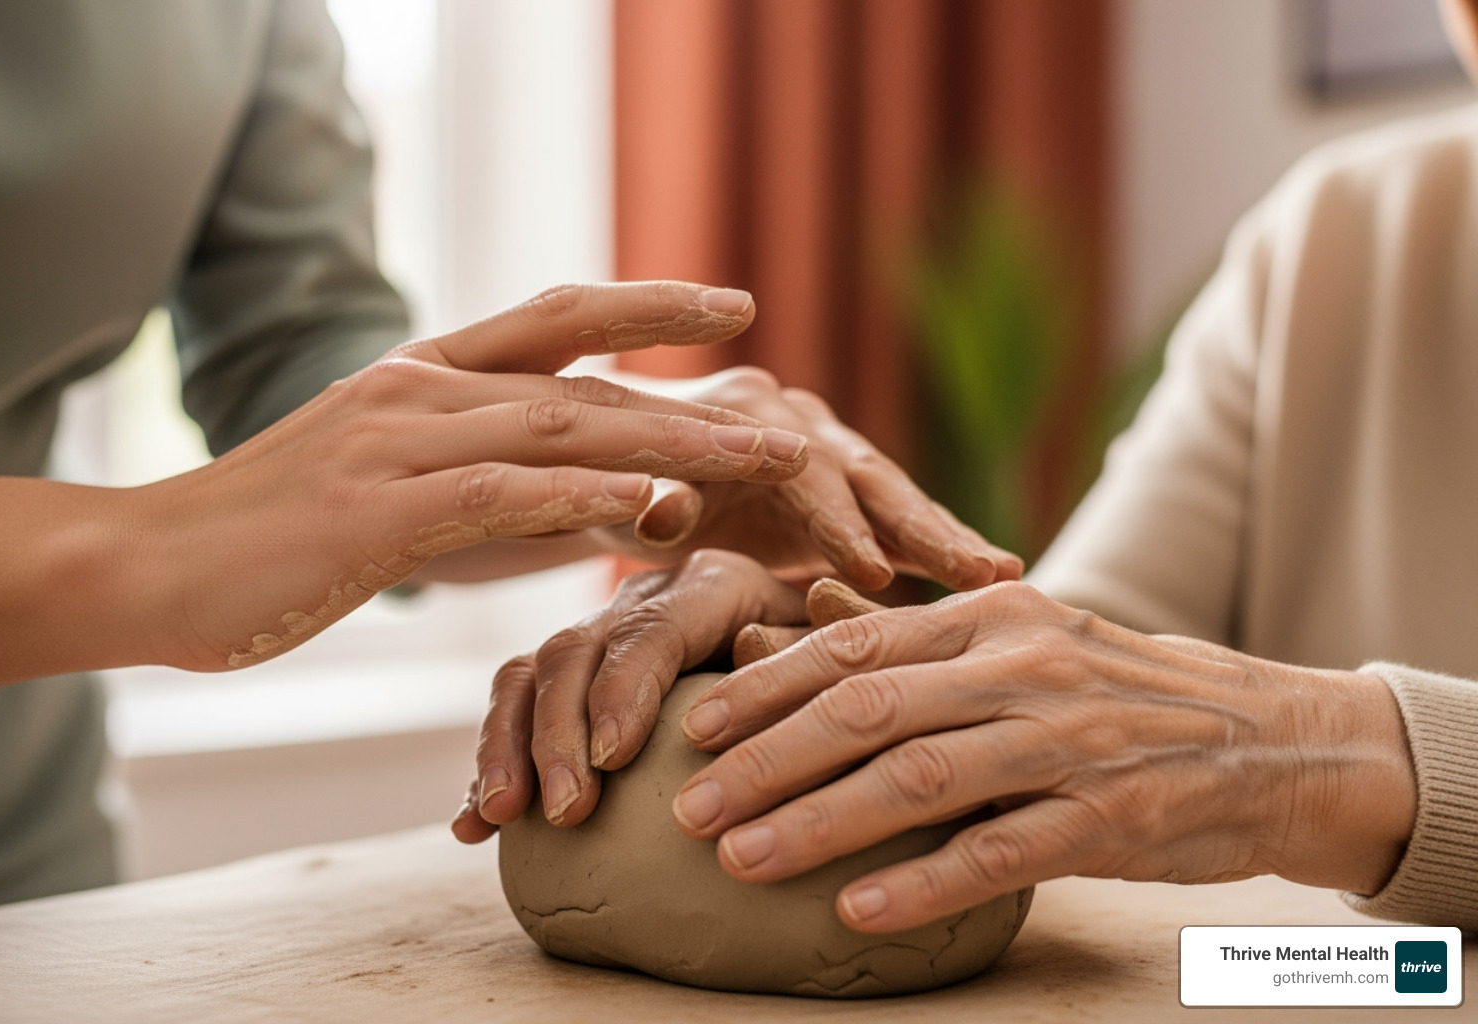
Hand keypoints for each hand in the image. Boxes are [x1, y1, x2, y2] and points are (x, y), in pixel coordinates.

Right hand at [0, 282, 814, 691]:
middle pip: (586, 379)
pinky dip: (589, 496)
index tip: (731, 302)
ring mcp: (397, 442)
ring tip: (765, 461)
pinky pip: (504, 495)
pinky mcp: (377, 510)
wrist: (148, 567)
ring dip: (674, 445)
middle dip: (695, 400)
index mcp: (424, 375)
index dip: (649, 305)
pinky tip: (660, 507)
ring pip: (563, 428)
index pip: (558, 317)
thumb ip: (486, 481)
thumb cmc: (273, 541)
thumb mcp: (392, 489)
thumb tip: (590, 497)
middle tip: (790, 418)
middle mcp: (420, 389)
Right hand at [451, 551, 883, 841]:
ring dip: (508, 746)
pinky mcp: (574, 677)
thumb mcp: (846, 652)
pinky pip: (514, 707)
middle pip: (576, 650)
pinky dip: (490, 764)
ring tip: (502, 816)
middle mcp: (644, 597)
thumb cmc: (841, 662)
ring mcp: (601, 633)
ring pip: (529, 673)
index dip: (625, 690)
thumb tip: (757, 650)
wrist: (820, 654)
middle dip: (558, 733)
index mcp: (712, 582)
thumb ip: (818, 647)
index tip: (614, 760)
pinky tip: (473, 826)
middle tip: (566, 812)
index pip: (653, 629)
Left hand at [595, 369, 1022, 590]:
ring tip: (1008, 574)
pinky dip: (942, 543)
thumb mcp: (613, 499)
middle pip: (867, 473)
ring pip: (896, 494)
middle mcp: (795, 420)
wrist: (619, 465)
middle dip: (921, 524)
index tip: (867, 568)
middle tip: (977, 573)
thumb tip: (661, 509)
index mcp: (743, 410)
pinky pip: (899, 517)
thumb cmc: (606, 488)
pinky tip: (999, 574)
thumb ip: (643, 503)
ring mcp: (828, 450)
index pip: (798, 466)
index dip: (832, 518)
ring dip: (948, 534)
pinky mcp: (845, 488)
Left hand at [665, 582, 1416, 932]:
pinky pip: (1000, 850)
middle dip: (766, 757)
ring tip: (742, 860)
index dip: (766, 685)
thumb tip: (798, 627)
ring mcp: (1070, 738)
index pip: (855, 643)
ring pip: (920, 777)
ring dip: (819, 820)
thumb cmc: (1121, 695)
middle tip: (690, 803)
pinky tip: (857, 909)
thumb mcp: (1025, 645)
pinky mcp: (1112, 815)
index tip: (694, 723)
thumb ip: (918, 645)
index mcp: (993, 616)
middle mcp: (1024, 664)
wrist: (1275, 740)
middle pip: (868, 707)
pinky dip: (922, 879)